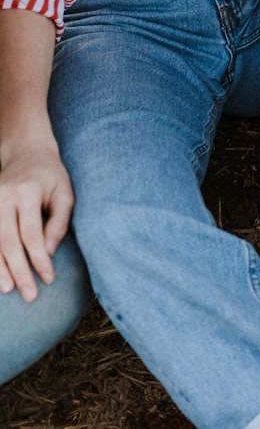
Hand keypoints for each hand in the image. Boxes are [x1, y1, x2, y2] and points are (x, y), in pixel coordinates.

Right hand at [0, 141, 72, 302]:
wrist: (26, 152)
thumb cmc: (51, 175)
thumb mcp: (65, 193)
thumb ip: (58, 222)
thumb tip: (49, 252)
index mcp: (27, 192)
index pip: (31, 233)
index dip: (39, 259)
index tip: (48, 279)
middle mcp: (4, 197)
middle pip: (9, 241)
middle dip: (19, 270)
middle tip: (30, 294)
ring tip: (9, 289)